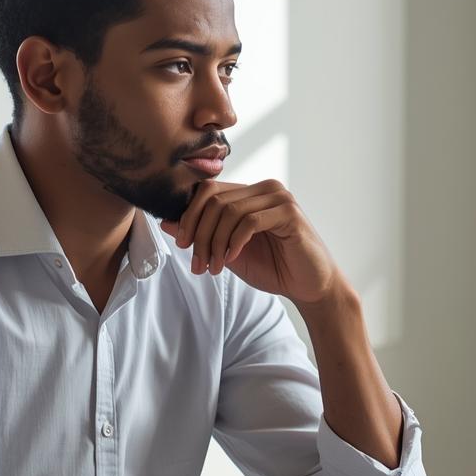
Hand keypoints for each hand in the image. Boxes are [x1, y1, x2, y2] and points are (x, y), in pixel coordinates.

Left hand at [161, 179, 340, 305]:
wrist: (309, 286)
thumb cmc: (274, 267)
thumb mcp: (228, 251)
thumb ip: (203, 234)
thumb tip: (166, 221)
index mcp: (250, 193)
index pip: (208, 190)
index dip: (189, 215)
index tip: (181, 244)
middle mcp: (265, 189)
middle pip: (214, 200)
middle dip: (199, 234)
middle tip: (197, 263)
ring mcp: (279, 198)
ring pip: (229, 211)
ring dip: (215, 243)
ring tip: (213, 267)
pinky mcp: (290, 213)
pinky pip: (250, 221)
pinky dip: (234, 242)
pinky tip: (232, 259)